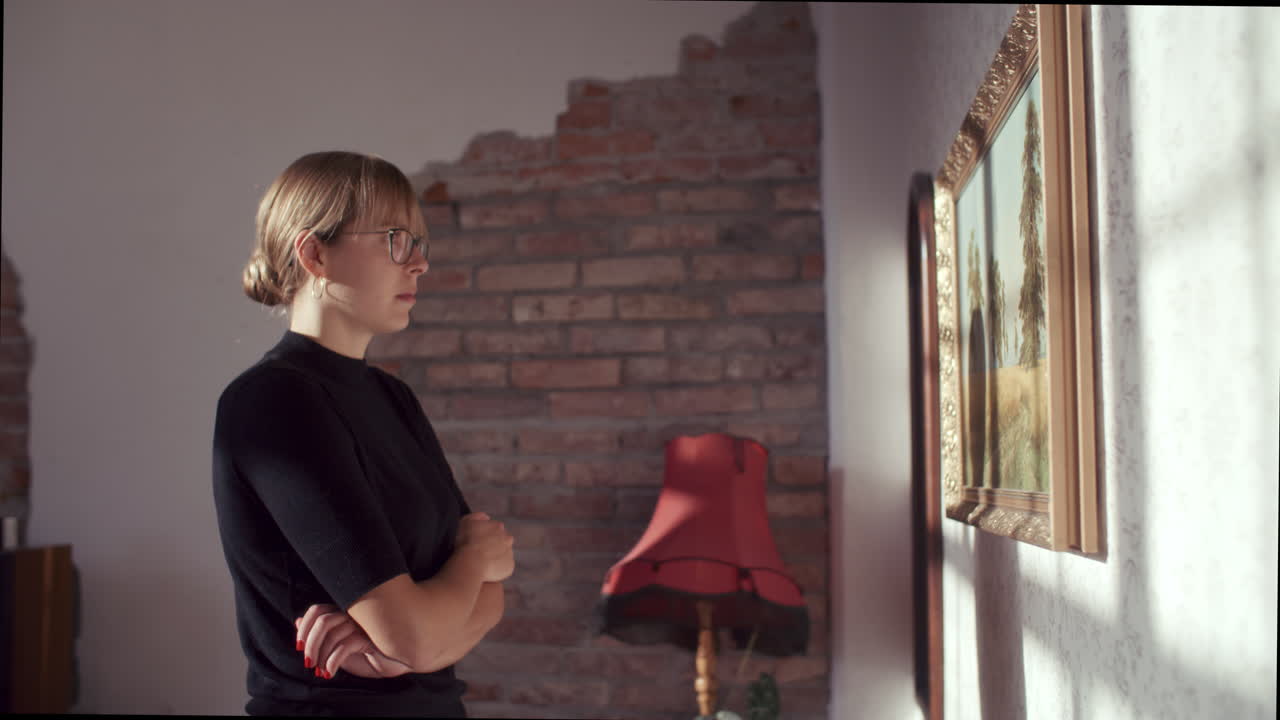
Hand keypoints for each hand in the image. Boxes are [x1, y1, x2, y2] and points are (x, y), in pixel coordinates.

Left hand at [294, 603, 413, 679]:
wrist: (396, 664)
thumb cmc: (368, 655)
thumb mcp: (337, 648)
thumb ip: (320, 636)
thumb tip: (297, 621)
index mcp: (344, 612)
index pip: (317, 610)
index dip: (304, 627)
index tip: (300, 646)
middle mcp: (353, 614)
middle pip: (322, 620)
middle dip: (310, 644)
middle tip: (309, 662)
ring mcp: (363, 624)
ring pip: (331, 633)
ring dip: (321, 655)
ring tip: (321, 670)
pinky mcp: (371, 637)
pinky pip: (344, 645)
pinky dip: (332, 661)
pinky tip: (330, 672)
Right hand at [455, 512, 514, 582]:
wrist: (472, 564)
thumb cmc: (466, 543)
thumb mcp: (466, 523)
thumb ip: (477, 516)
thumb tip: (486, 516)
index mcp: (497, 526)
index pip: (495, 528)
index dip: (486, 535)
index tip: (478, 542)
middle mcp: (507, 538)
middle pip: (502, 540)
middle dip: (494, 544)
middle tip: (481, 552)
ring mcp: (509, 552)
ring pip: (504, 553)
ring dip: (496, 556)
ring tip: (483, 562)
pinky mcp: (509, 566)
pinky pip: (504, 566)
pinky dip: (498, 568)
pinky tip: (487, 570)